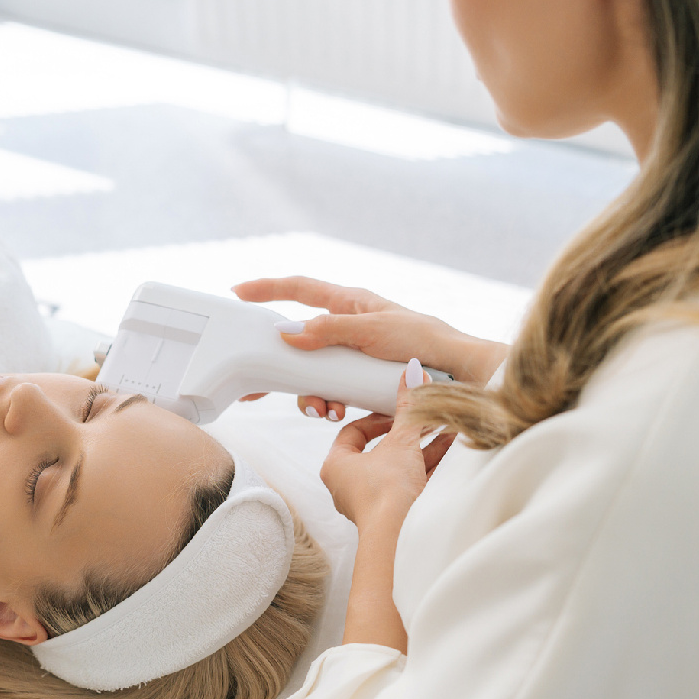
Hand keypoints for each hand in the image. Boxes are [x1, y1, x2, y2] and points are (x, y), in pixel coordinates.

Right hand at [233, 276, 507, 420]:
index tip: (238, 292)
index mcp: (350, 303)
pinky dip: (328, 401)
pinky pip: (332, 389)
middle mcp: (348, 326)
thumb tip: (287, 331)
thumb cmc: (424, 343)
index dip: (268, 287)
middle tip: (255, 386)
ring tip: (322, 408)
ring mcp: (353, 354)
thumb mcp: (373, 331)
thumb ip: (330, 330)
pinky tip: (336, 412)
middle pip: (299, 340)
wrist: (459, 376)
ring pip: (312, 372)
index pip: (300, 288)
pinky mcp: (361, 379)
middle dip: (279, 364)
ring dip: (309, 392)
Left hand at [320, 364, 455, 528]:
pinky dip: (428, 465)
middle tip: (426, 418)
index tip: (399, 412)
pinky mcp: (392, 512)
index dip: (378, 418)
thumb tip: (412, 370)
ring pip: (398, 466)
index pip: (353, 432)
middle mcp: (349, 485)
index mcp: (336, 466)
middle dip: (408, 432)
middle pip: (379, 449)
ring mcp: (371, 500)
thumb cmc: (388, 489)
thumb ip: (408, 406)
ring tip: (446, 428)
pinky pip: (410, 482)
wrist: (400, 535)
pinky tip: (450, 448)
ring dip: (422, 447)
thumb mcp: (400, 439)